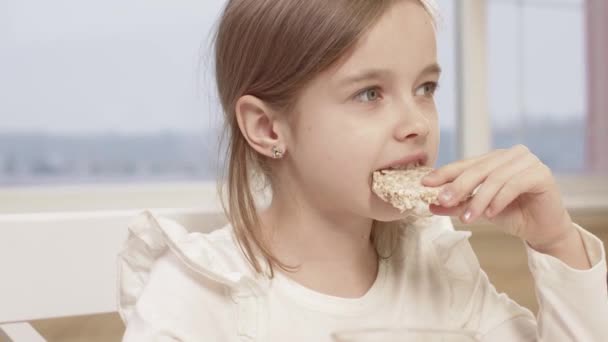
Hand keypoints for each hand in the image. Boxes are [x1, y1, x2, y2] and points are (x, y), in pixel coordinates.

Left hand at [422, 145, 574, 249]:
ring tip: (467, 218)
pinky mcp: (541, 174)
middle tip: (443, 201)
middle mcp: (511, 154)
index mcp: (494, 158)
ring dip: (478, 200)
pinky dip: (499, 200)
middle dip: (458, 186)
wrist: (542, 230)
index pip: (465, 163)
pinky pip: (514, 185)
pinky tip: (490, 214)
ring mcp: (528, 161)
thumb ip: (457, 205)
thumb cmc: (511, 215)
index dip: (444, 173)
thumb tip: (430, 204)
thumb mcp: (479, 210)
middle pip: (478, 169)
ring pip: (495, 178)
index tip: (425, 183)